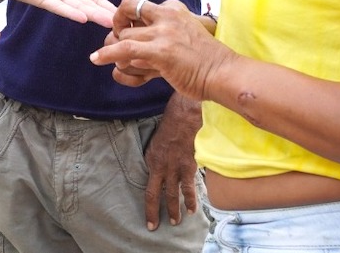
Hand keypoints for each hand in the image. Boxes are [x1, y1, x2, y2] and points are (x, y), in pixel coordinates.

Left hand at [0, 0, 115, 26]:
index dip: (106, 3)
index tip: (122, 11)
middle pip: (89, 5)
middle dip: (104, 13)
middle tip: (121, 24)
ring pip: (78, 8)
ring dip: (93, 15)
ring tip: (108, 22)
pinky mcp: (43, 0)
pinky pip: (59, 7)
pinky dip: (71, 12)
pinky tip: (82, 17)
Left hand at [92, 0, 231, 101]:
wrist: (224, 74)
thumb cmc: (205, 62)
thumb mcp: (183, 37)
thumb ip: (159, 37)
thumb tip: (130, 51)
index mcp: (173, 9)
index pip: (137, 5)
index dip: (125, 18)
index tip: (124, 30)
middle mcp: (167, 15)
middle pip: (125, 16)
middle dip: (116, 32)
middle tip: (117, 45)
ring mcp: (164, 32)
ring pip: (123, 36)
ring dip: (116, 53)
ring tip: (119, 64)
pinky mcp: (160, 51)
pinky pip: (124, 49)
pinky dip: (107, 54)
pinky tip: (97, 59)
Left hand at [143, 94, 202, 229]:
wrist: (185, 115)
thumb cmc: (171, 123)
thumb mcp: (157, 140)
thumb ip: (158, 156)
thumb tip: (160, 166)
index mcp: (151, 160)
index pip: (148, 187)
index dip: (147, 205)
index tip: (148, 217)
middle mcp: (160, 167)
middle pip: (156, 195)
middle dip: (155, 212)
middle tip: (155, 226)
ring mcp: (174, 168)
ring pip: (172, 194)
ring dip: (174, 209)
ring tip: (175, 221)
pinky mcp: (188, 166)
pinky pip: (189, 187)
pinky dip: (191, 200)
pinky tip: (192, 210)